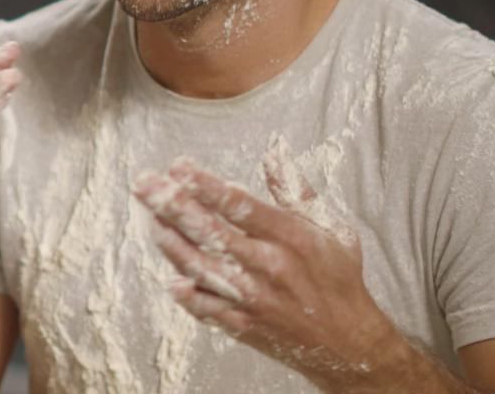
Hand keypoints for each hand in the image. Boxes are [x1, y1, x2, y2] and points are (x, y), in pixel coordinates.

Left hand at [131, 136, 402, 389]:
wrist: (350, 344)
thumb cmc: (338, 279)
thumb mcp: (331, 227)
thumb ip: (295, 190)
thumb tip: (274, 151)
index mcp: (290, 238)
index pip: (239, 205)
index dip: (205, 185)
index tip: (177, 166)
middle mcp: (269, 267)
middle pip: (211, 232)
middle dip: (172, 205)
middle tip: (144, 183)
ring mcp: (254, 299)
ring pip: (202, 269)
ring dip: (171, 243)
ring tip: (150, 218)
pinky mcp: (245, 325)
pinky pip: (209, 309)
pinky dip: (188, 296)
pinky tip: (170, 279)